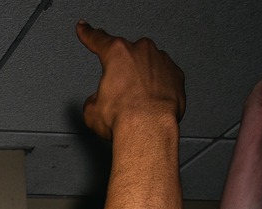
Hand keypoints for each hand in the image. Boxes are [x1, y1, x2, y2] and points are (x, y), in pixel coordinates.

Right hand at [76, 22, 185, 140]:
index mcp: (117, 53)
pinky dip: (160, 87)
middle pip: (129, 55)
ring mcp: (161, 61)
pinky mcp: (176, 75)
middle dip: (124, 70)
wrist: (149, 129)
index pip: (97, 39)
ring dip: (143, 79)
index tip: (85, 28)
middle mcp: (141, 51)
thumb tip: (98, 104)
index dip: (88, 34)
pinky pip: (166, 77)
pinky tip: (153, 102)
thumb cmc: (123, 118)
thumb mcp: (92, 111)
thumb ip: (94, 99)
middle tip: (120, 93)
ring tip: (138, 102)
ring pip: (149, 65)